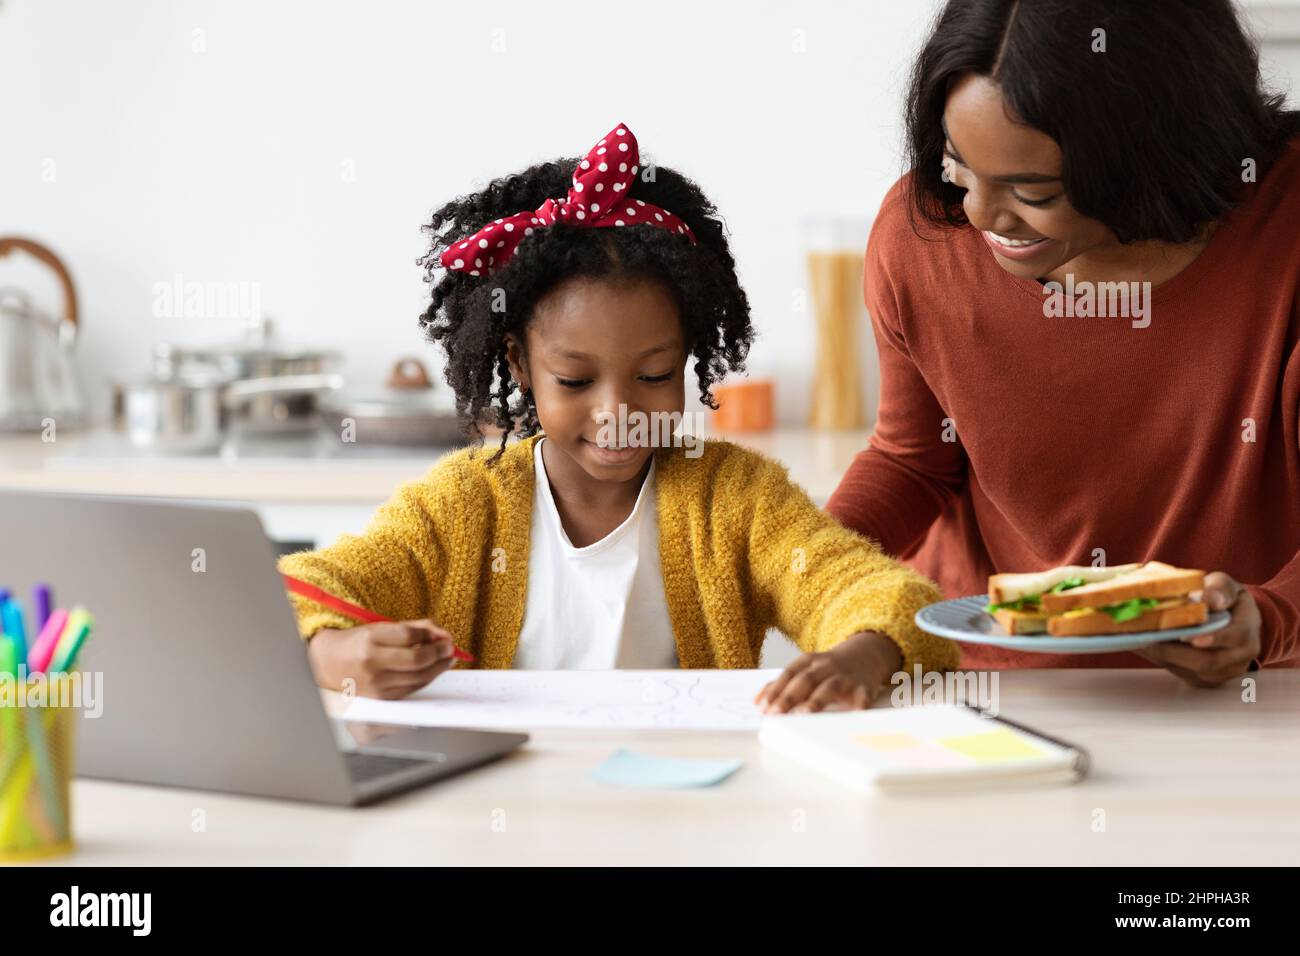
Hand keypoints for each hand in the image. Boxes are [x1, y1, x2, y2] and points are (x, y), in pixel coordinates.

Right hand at [307, 619, 458, 699]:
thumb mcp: (382, 628)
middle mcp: (371, 662)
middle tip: (451, 648)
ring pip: (418, 677)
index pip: (410, 635)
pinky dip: (426, 679)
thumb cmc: (359, 642)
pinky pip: (412, 689)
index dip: (431, 634)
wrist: (328, 664)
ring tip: (447, 658)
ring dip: (438, 667)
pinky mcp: (380, 698)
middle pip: (417, 659)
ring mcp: (375, 683)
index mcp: (370, 638)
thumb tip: (443, 634)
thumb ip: (414, 628)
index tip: (442, 634)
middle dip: (440, 653)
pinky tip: (432, 670)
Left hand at [754, 631, 902, 714]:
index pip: (789, 673)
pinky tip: (851, 717)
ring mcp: (847, 676)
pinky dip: (858, 707)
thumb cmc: (830, 668)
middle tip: (775, 714)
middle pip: (806, 679)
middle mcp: (827, 666)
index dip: (776, 689)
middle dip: (789, 696)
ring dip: (816, 700)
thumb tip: (758, 702)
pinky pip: (862, 697)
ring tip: (803, 714)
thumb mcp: (806, 669)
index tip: (763, 707)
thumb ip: (783, 684)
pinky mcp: (865, 687)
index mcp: (810, 661)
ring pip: (830, 686)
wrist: (867, 653)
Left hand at [1133, 572, 1259, 687]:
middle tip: (1145, 638)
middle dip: (1173, 651)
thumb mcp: (1226, 587)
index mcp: (1247, 633)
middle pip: (1206, 661)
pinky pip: (1181, 673)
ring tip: (1135, 640)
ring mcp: (1222, 673)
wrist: (1235, 621)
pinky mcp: (1204, 680)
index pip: (1233, 638)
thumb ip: (1219, 590)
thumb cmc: (1227, 600)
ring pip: (1190, 670)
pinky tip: (1140, 646)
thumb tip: (1208, 599)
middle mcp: (1238, 658)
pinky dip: (1159, 660)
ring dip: (1161, 656)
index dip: (1212, 638)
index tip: (1188, 637)